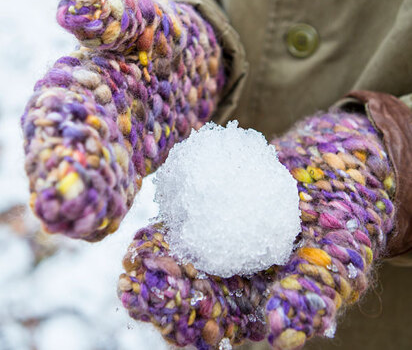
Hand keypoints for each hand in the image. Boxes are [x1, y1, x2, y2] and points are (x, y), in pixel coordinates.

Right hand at [21, 0, 223, 240]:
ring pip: (90, 174)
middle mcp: (86, 118)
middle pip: (66, 151)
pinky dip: (108, 205)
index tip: (56, 165)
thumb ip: (110, 12)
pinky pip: (116, 185)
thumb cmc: (162, 34)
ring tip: (78, 226)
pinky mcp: (133, 161)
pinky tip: (104, 227)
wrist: (190, 61)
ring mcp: (110, 143)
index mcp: (77, 82)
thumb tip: (73, 2)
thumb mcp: (140, 16)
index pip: (56, 112)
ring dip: (83, 200)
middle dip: (63, 179)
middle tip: (59, 210)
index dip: (54, 138)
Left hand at [118, 110, 394, 348]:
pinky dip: (181, 201)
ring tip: (139, 249)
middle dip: (161, 284)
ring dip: (161, 248)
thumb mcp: (340, 265)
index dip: (186, 317)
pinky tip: (165, 197)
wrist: (342, 172)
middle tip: (136, 277)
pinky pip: (197, 202)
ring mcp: (223, 231)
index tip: (161, 310)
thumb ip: (311, 299)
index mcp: (254, 299)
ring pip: (186, 244)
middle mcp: (232, 269)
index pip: (213, 319)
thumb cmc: (347, 226)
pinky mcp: (221, 199)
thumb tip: (279, 334)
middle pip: (190, 283)